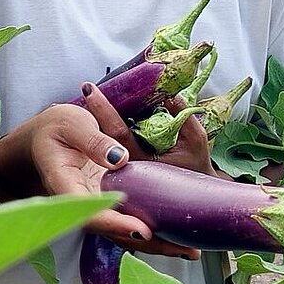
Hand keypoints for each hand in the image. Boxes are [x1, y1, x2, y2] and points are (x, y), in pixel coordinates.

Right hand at [26, 102, 199, 260]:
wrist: (42, 138)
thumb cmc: (54, 128)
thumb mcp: (71, 124)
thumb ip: (93, 140)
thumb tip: (120, 159)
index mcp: (65, 186)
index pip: (89, 212)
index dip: (116, 224)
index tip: (143, 232)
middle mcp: (80, 203)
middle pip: (113, 230)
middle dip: (148, 243)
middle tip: (183, 250)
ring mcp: (94, 205)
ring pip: (123, 231)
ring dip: (156, 243)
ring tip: (190, 251)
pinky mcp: (105, 202)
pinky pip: (128, 220)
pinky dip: (151, 229)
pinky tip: (177, 237)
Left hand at [81, 83, 214, 176]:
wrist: (197, 196)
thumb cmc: (197, 168)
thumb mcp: (196, 141)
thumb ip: (183, 117)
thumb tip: (169, 95)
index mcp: (142, 164)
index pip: (117, 133)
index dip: (103, 109)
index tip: (89, 89)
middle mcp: (128, 169)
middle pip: (104, 137)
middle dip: (95, 111)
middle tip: (86, 87)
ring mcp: (125, 171)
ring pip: (106, 142)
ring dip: (100, 119)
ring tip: (91, 95)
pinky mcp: (125, 170)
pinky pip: (114, 146)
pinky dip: (110, 129)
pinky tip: (108, 112)